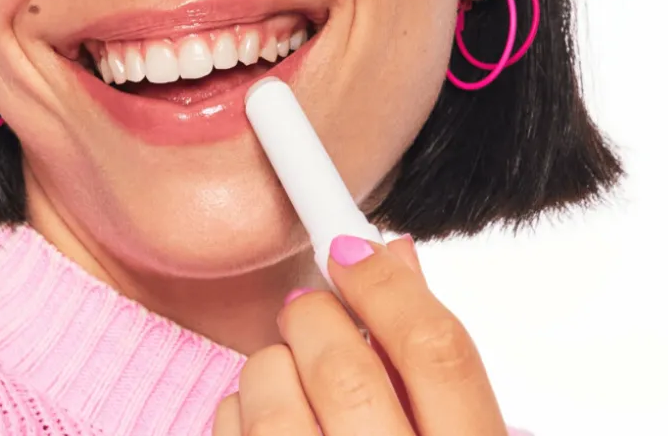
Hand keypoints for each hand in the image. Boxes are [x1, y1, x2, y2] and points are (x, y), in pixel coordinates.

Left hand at [212, 235, 509, 434]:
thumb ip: (431, 368)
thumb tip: (399, 259)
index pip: (439, 352)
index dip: (388, 285)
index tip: (352, 249)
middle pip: (345, 368)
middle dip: (317, 319)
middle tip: (311, 315)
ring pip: (270, 392)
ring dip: (270, 367)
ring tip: (285, 383)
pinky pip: (228, 430)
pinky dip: (236, 412)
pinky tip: (262, 430)